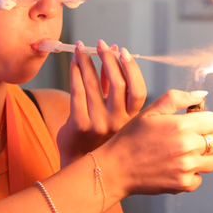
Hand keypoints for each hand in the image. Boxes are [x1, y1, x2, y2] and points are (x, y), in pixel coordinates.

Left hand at [57, 40, 146, 162]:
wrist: (85, 168)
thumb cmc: (101, 137)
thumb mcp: (116, 115)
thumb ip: (114, 87)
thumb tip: (115, 52)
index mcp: (132, 119)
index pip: (138, 90)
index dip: (132, 68)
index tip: (123, 51)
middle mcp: (118, 122)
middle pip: (118, 84)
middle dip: (108, 59)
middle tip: (101, 44)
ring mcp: (99, 124)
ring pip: (93, 85)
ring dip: (87, 62)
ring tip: (82, 49)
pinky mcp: (79, 125)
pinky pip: (77, 92)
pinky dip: (75, 74)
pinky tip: (73, 64)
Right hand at [98, 89, 212, 196]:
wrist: (116, 168)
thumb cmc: (131, 138)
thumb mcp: (151, 111)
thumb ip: (178, 99)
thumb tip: (201, 95)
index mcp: (181, 126)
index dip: (206, 120)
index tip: (194, 123)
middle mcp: (188, 148)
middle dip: (206, 138)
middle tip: (187, 138)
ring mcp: (187, 168)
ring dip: (202, 157)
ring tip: (181, 154)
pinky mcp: (183, 185)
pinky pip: (200, 179)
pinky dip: (191, 174)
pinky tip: (175, 167)